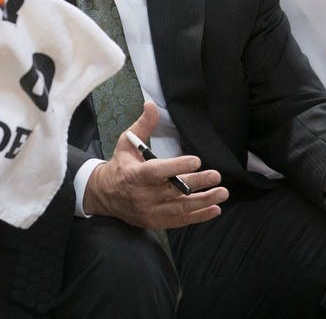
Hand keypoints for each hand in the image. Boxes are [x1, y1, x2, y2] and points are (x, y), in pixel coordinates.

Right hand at [82, 102, 227, 228]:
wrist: (104, 195)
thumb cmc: (120, 166)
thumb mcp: (126, 143)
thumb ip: (143, 125)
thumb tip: (151, 104)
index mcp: (134, 174)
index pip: (157, 171)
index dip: (177, 167)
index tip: (196, 161)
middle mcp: (142, 194)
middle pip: (173, 190)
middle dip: (196, 183)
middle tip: (216, 176)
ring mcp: (149, 210)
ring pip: (180, 208)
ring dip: (203, 201)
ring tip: (221, 192)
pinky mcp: (155, 221)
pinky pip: (180, 220)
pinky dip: (198, 216)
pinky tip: (214, 209)